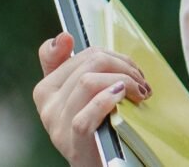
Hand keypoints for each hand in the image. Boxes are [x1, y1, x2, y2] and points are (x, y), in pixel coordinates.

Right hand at [32, 32, 151, 166]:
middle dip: (122, 65)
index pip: (66, 55)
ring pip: (88, 81)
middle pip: (88, 64)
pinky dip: (109, 99)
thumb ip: (76, 68)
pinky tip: (126, 98)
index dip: (94, 51)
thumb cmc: (97, 127)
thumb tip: (64, 35)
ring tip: (140, 92)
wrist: (100, 164)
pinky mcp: (73, 140)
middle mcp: (47, 106)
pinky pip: (88, 112)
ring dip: (124, 80)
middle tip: (141, 80)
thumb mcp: (85, 96)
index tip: (107, 55)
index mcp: (47, 91)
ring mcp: (58, 124)